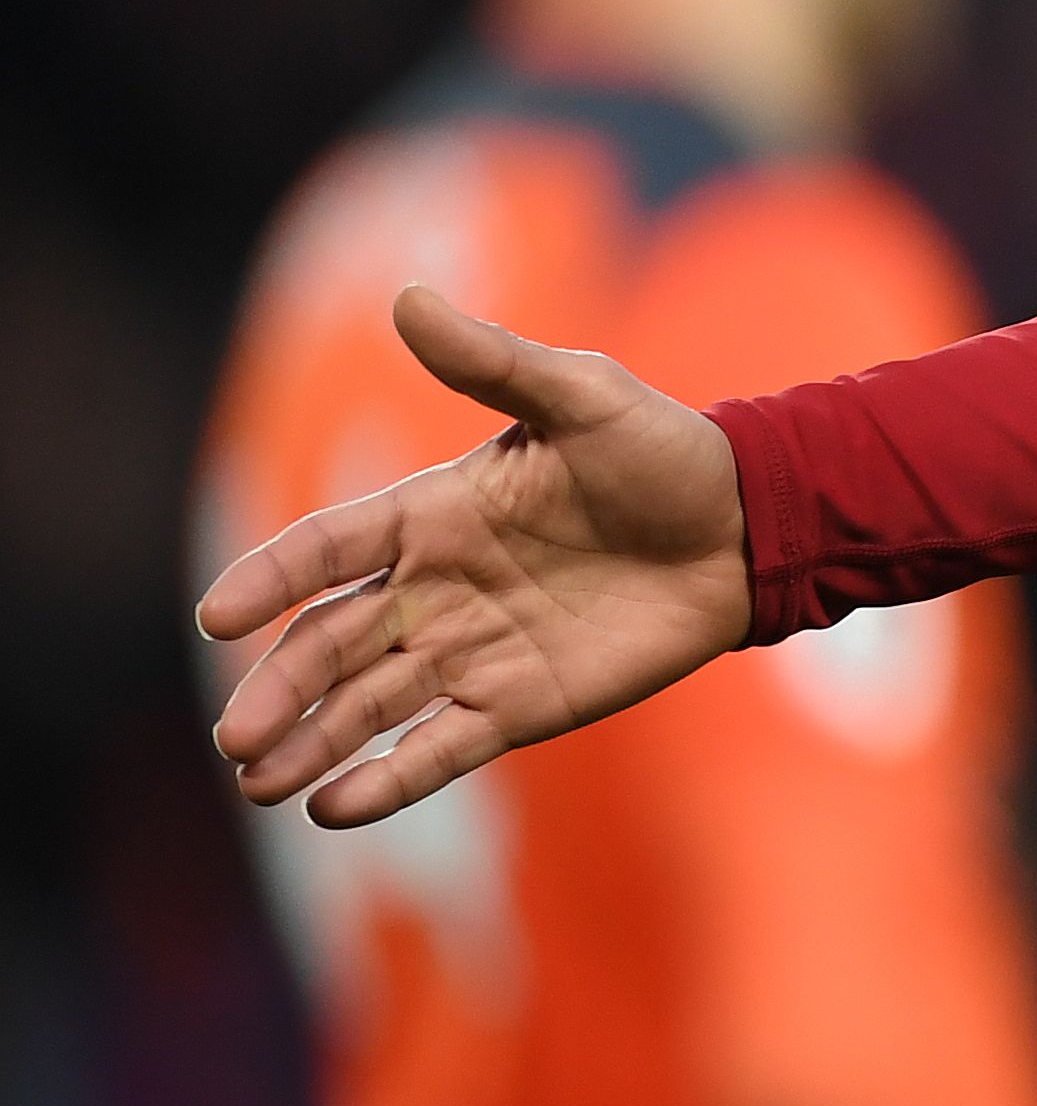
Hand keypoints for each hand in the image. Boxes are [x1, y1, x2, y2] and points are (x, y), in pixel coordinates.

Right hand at [198, 285, 752, 826]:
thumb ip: (492, 363)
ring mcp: (474, 651)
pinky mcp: (521, 704)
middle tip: (235, 736)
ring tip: (258, 783)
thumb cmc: (662, 450)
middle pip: (332, 644)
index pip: (326, 548)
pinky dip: (390, 779)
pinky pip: (441, 747)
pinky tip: (336, 808)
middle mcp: (436, 589)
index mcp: (432, 513)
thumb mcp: (580, 395)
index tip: (218, 618)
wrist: (750, 525)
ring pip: (370, 705)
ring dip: (313, 744)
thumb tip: (407, 297)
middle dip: (280, 689)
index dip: (271, 580)